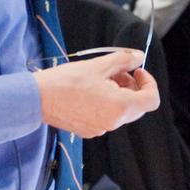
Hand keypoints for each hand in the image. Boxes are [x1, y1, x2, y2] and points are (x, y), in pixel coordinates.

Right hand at [33, 49, 159, 137]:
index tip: (137, 72)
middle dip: (132, 87)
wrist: (38, 98)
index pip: (151, 100)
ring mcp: (101, 129)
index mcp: (120, 106)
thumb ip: (124, 61)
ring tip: (100, 79)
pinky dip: (107, 103)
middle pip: (137, 106)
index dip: (149, 83)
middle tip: (117, 71)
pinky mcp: (89, 131)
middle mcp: (113, 122)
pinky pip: (107, 117)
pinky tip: (91, 91)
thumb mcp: (99, 65)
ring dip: (119, 94)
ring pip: (121, 111)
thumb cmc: (67, 81)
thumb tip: (139, 58)